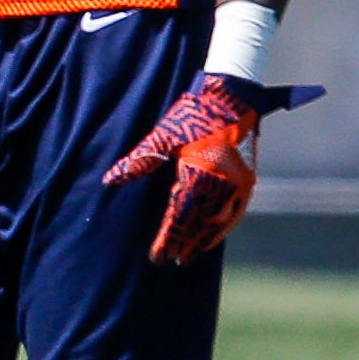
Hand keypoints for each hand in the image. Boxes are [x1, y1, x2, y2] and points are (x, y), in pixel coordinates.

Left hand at [102, 73, 324, 264]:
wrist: (233, 97)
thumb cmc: (193, 113)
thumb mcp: (163, 136)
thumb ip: (139, 161)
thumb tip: (110, 179)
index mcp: (199, 171)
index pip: (180, 214)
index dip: (169, 237)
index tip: (158, 255)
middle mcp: (222, 181)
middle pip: (199, 221)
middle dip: (184, 243)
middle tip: (170, 261)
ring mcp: (239, 182)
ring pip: (218, 220)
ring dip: (203, 239)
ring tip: (189, 256)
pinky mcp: (248, 180)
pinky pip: (236, 212)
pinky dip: (224, 228)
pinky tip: (212, 239)